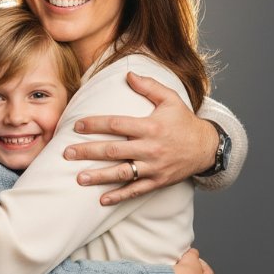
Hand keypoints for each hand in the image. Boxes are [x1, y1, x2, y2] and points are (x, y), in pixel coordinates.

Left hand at [65, 72, 216, 204]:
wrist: (207, 147)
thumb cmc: (184, 121)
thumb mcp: (171, 99)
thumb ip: (149, 86)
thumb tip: (127, 74)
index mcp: (151, 126)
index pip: (117, 125)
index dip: (95, 124)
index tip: (77, 126)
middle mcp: (151, 148)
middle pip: (114, 150)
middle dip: (89, 152)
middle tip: (67, 153)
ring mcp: (154, 167)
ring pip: (122, 173)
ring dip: (99, 177)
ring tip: (79, 179)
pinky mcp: (158, 181)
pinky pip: (136, 191)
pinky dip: (119, 196)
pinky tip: (102, 199)